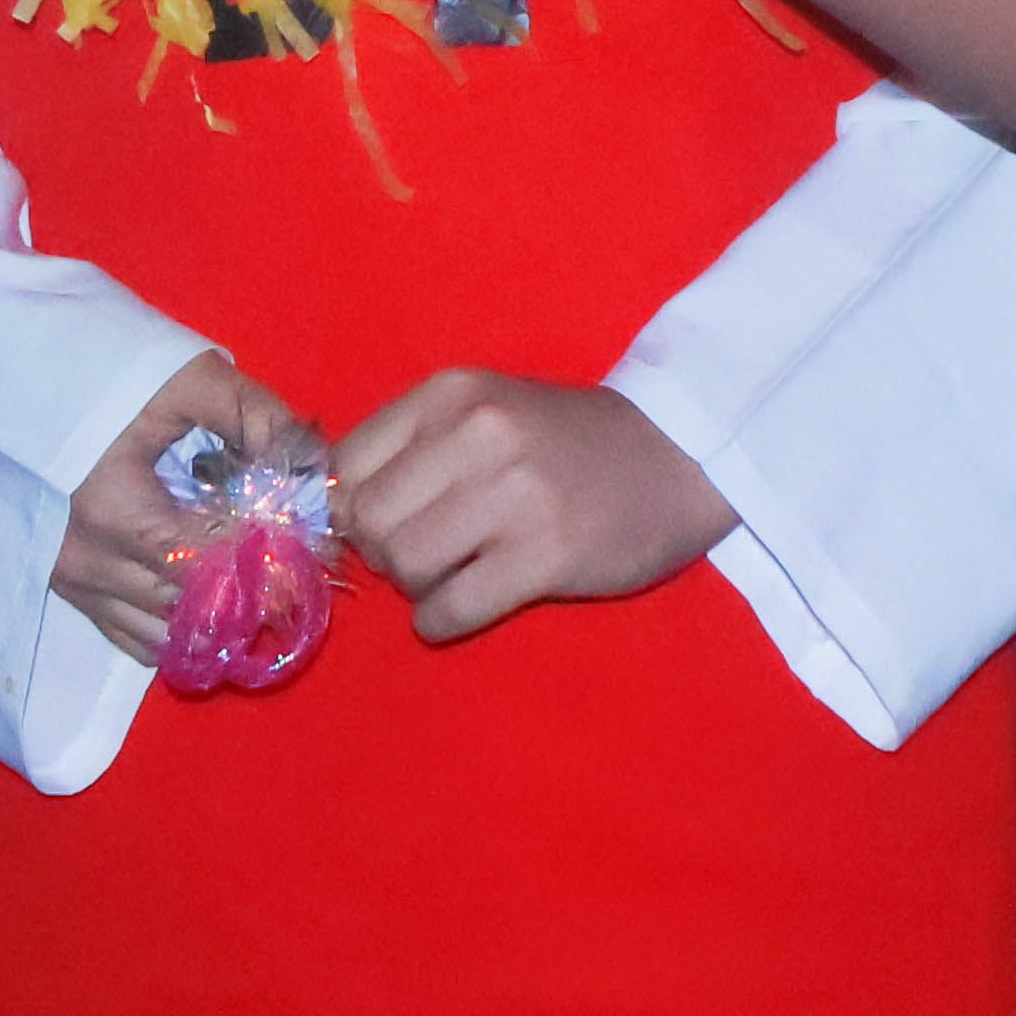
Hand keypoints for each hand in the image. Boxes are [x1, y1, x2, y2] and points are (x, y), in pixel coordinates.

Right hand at [57, 355, 327, 675]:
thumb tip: (316, 467)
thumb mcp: (189, 378)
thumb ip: (258, 419)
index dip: (269, 565)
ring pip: (162, 637)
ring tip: (256, 584)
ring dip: (213, 621)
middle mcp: (87, 563)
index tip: (312, 555)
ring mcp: (69, 581)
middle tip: (299, 573)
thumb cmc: (103, 367)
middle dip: (252, 596)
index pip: (211, 569)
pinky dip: (174, 627)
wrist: (16, 369)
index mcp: (115, 513)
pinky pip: (129, 635)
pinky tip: (205, 596)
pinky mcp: (62, 585)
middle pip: (191, 610)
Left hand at [330, 370, 737, 646]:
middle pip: (370, 522)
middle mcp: (477, 434)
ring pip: (405, 565)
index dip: (357, 505)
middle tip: (427, 552)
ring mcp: (513, 496)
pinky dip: (442, 620)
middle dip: (385, 551)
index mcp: (453, 394)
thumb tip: (337, 512)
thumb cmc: (567, 440)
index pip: (348, 466)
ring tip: (454, 574)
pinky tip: (469, 603)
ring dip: (417, 586)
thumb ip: (417, 448)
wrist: (678, 457)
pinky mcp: (544, 556)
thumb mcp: (487, 412)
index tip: (390, 520)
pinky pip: (451, 610)